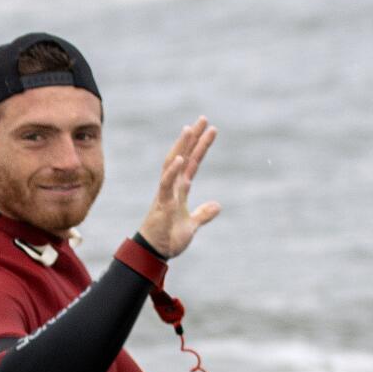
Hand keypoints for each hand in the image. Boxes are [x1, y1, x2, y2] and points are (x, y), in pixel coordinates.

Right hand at [137, 118, 220, 258]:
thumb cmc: (169, 239)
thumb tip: (217, 205)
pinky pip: (166, 184)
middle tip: (203, 118)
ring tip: (189, 129)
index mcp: (180, 190)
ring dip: (181, 147)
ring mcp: (166, 193)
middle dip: (193, 138)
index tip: (210, 129)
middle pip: (183, 156)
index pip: (192, 162)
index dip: (201, 146)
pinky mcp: (162, 203)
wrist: (155, 253)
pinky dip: (172, 170)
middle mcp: (172, 186)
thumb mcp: (192, 225)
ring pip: (172, 164)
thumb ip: (203, 214)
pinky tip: (180, 157)